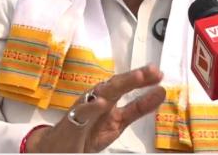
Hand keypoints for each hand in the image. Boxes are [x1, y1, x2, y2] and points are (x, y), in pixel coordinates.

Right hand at [26, 65, 165, 152]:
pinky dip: (92, 107)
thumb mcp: (119, 122)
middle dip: (135, 76)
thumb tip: (160, 93)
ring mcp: (85, 109)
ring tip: (138, 78)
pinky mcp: (73, 122)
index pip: (128, 85)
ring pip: (102, 93)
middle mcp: (97, 99)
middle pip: (117, 84)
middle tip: (152, 71)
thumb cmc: (87, 132)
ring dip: (120, 84)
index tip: (160, 74)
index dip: (144, 79)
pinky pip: (82, 113)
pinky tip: (103, 103)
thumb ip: (139, 108)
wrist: (56, 148)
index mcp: (109, 99)